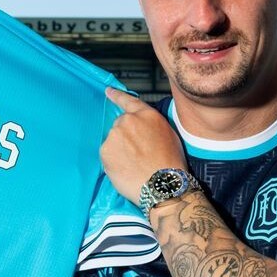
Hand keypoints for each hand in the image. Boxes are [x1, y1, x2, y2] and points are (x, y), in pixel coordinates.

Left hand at [101, 87, 188, 204]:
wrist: (162, 185)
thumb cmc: (171, 163)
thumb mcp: (168, 135)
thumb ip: (151, 125)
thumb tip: (141, 127)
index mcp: (147, 115)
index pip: (128, 101)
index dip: (116, 95)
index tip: (107, 91)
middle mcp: (128, 120)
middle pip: (120, 126)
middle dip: (125, 137)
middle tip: (137, 155)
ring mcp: (115, 135)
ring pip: (113, 142)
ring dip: (119, 150)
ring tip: (134, 165)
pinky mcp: (105, 151)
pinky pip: (107, 155)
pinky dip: (113, 162)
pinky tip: (126, 170)